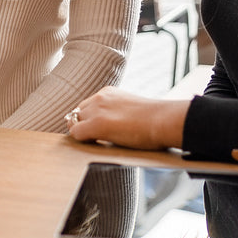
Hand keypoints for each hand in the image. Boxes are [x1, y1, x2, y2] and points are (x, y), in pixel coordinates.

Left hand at [66, 88, 189, 150]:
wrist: (162, 120)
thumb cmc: (155, 119)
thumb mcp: (131, 109)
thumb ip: (118, 112)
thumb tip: (115, 125)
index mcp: (108, 92)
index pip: (88, 105)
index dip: (90, 119)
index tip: (98, 129)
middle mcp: (99, 98)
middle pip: (78, 112)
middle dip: (84, 124)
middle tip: (96, 138)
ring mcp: (96, 110)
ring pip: (75, 121)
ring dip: (83, 132)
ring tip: (97, 142)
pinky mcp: (96, 124)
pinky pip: (76, 133)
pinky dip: (82, 140)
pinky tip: (96, 144)